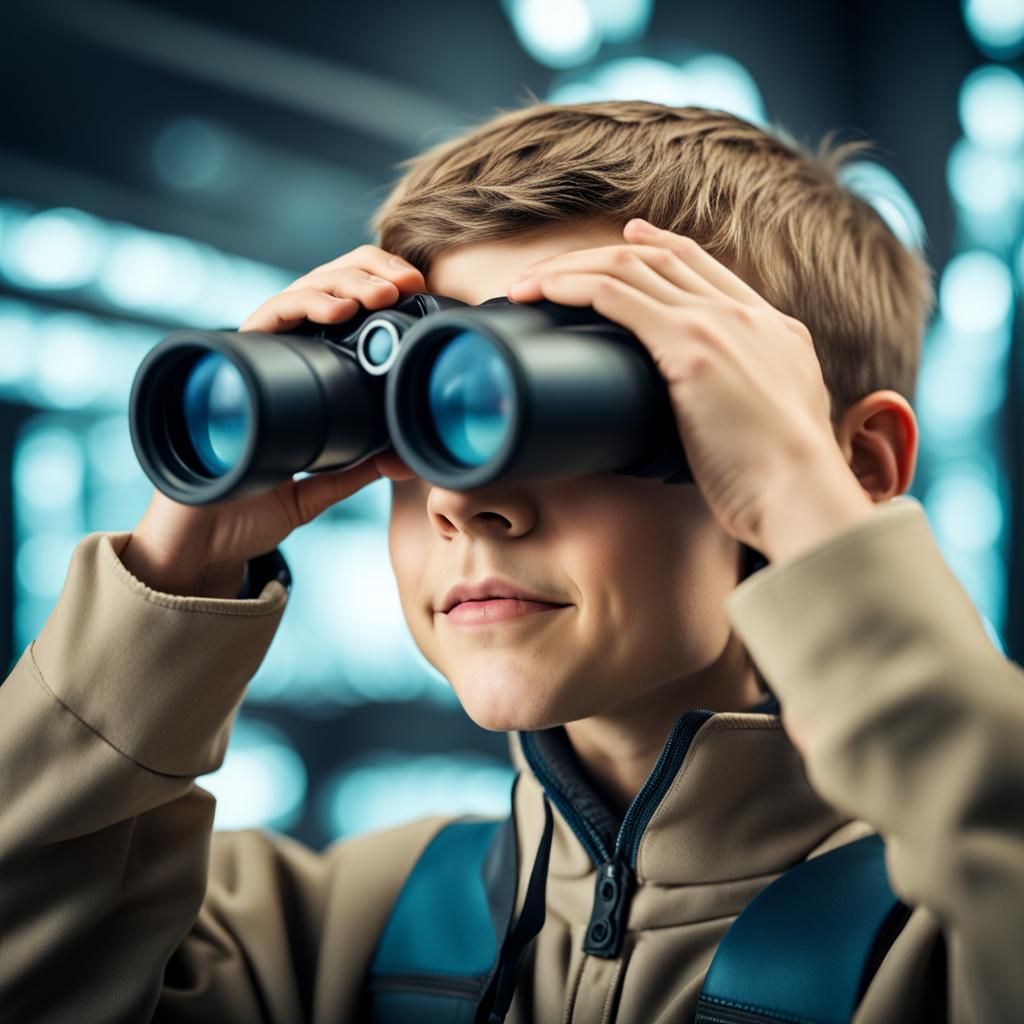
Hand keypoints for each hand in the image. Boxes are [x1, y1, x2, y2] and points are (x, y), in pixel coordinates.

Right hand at [121, 245, 420, 597]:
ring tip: (381, 293)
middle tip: (406, 284)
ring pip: (300, 292)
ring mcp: (251, 358)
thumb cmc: (248, 514)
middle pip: (325, 287)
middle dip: (370, 275)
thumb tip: (400, 457)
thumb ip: (354, 470)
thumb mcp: (317, 490)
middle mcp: (276, 357)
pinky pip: (267, 318)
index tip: (415, 290)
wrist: (202, 546)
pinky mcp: (228, 364)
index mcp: (302, 377)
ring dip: (346, 285)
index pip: (342, 309)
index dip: (378, 288)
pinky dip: (304, 307)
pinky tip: (339, 310)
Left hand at [506, 219, 871, 555]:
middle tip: (555, 269)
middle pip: (661, 257)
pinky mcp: (690, 345)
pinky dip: (572, 286)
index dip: (660, 247)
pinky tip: (543, 291)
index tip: (628, 239)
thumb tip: (712, 434)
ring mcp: (718, 324)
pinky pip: (615, 294)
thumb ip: (747, 414)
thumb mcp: (777, 433)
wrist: (804, 495)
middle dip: (599, 256)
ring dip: (571, 269)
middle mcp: (745, 314)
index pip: (706, 267)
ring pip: (630, 266)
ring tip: (529, 284)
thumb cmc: (783, 487)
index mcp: (774, 330)